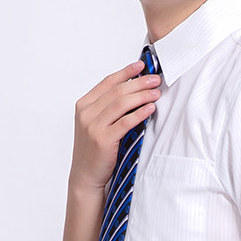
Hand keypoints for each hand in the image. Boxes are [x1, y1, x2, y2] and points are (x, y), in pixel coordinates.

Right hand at [70, 59, 161, 191]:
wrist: (85, 175)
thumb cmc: (95, 149)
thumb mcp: (95, 123)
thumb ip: (108, 107)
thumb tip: (133, 89)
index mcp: (83, 105)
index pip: (107, 82)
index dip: (125, 72)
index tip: (141, 65)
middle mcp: (86, 113)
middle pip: (116, 91)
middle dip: (138, 82)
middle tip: (155, 79)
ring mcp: (93, 127)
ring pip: (121, 104)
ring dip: (141, 95)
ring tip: (156, 92)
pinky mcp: (103, 140)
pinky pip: (125, 122)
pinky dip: (139, 113)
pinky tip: (150, 108)